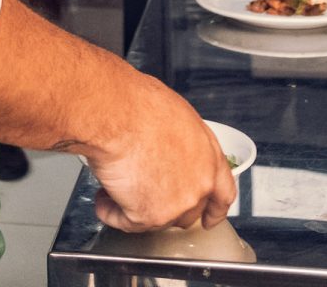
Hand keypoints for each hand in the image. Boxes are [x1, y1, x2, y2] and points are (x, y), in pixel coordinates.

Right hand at [85, 75, 235, 232]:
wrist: (116, 114)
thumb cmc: (138, 104)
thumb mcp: (175, 117)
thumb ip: (180, 144)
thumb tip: (167, 148)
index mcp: (209, 156)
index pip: (223, 194)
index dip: (214, 210)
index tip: (208, 218)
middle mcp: (199, 183)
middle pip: (187, 212)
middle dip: (164, 206)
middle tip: (142, 191)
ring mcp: (176, 204)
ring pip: (156, 220)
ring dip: (134, 206)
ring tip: (115, 184)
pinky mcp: (149, 216)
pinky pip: (125, 222)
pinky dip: (109, 210)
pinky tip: (103, 196)